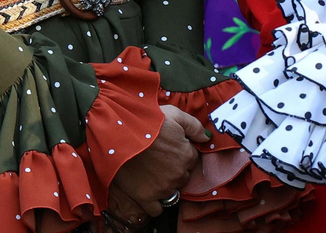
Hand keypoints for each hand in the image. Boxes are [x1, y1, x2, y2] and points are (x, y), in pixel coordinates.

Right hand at [108, 105, 205, 220]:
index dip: (181, 153)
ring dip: (165, 186)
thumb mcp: (174, 114)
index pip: (191, 159)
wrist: (118, 133)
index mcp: (187, 155)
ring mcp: (163, 188)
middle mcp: (179, 174)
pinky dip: (154, 203)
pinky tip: (148, 192)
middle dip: (174, 170)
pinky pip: (157, 209)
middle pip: (183, 177)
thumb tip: (207, 138)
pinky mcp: (146, 198)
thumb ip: (194, 126)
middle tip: (158, 160)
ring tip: (150, 173)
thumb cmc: (147, 121)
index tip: (168, 149)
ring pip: (171, 192)